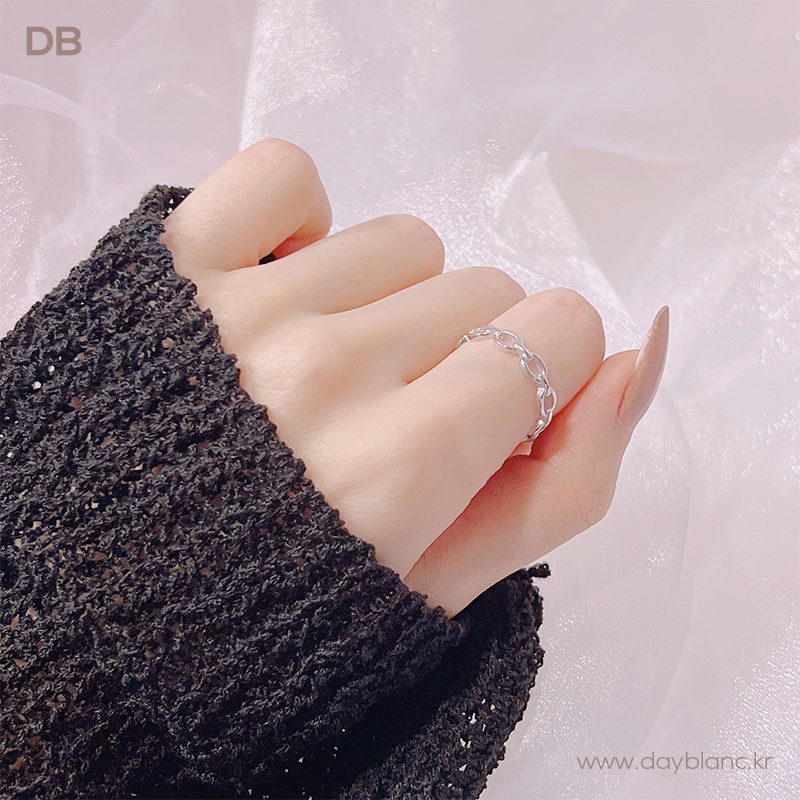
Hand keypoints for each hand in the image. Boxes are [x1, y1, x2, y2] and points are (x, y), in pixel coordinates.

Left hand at [159, 138, 668, 617]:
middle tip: (392, 415)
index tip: (486, 416)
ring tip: (331, 371)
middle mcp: (325, 374)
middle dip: (460, 352)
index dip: (538, 374)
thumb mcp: (451, 581)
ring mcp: (245, 309)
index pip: (560, 331)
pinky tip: (285, 289)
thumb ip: (567, 483)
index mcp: (400, 467)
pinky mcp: (176, 262)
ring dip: (389, 301)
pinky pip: (285, 174)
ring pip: (404, 240)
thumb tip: (638, 354)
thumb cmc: (295, 598)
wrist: (127, 587)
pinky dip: (301, 219)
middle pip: (484, 287)